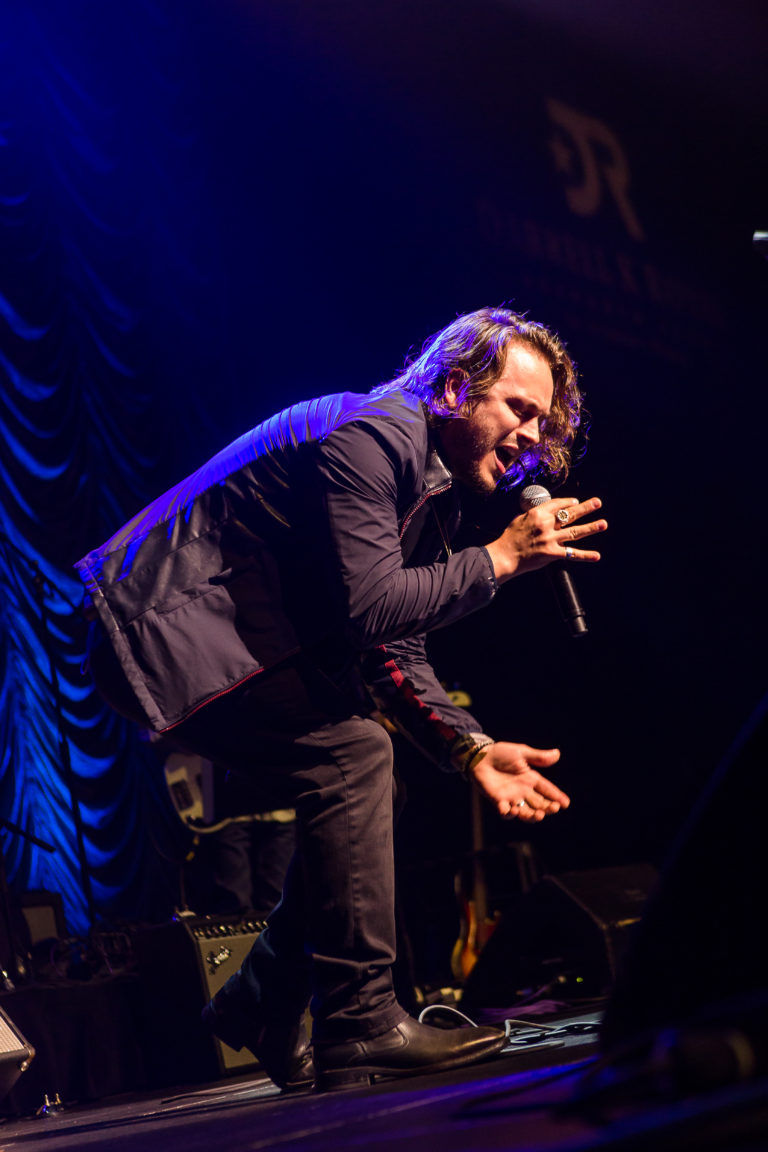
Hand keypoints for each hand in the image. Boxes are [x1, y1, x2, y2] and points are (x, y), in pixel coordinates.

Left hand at [468, 742, 569, 822]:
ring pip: (525, 812)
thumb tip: (557, 754)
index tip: (566, 803)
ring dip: (532, 816)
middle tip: (554, 808)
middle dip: (548, 808)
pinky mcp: (497, 800)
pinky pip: (505, 812)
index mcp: (530, 779)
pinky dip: (509, 814)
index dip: (556, 796)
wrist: (480, 756)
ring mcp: (510, 797)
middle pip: (539, 804)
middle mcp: (523, 791)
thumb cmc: (500, 753)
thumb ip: (538, 757)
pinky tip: (512, 810)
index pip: (546, 789)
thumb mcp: (521, 753)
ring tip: (538, 815)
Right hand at [485, 497, 606, 582]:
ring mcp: (551, 539)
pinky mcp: (552, 553)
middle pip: (570, 514)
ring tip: (603, 523)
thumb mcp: (519, 519)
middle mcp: (546, 524)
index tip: (575, 501)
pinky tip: (597, 556)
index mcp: (537, 513)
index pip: (557, 504)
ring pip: (575, 531)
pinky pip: (572, 554)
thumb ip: (534, 515)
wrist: (504, 556)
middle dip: (585, 508)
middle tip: (597, 503)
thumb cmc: (509, 538)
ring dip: (591, 527)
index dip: (568, 502)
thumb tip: (544, 513)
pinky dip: (585, 555)